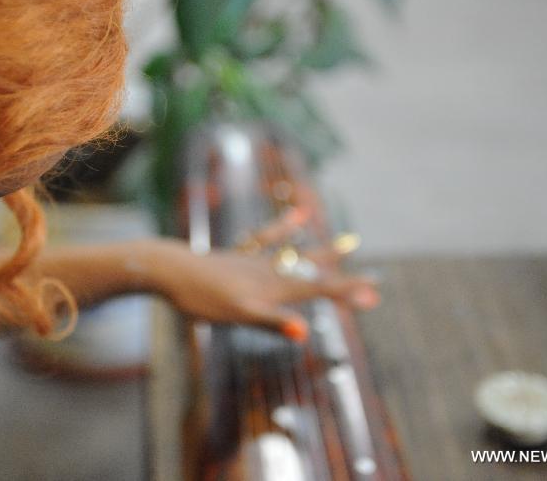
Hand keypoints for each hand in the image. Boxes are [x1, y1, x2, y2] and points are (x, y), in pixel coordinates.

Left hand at [147, 238, 378, 342]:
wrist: (170, 270)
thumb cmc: (202, 298)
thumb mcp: (238, 315)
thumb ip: (271, 321)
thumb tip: (303, 331)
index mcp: (275, 287)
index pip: (319, 289)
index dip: (346, 293)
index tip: (375, 296)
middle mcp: (271, 271)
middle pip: (314, 273)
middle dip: (344, 279)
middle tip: (374, 281)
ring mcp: (257, 262)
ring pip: (298, 255)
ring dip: (324, 252)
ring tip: (350, 241)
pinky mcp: (241, 256)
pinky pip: (268, 239)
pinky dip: (285, 227)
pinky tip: (299, 215)